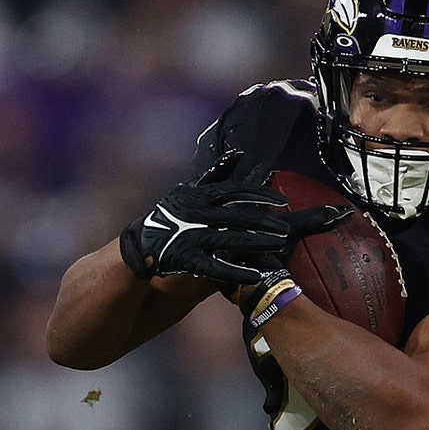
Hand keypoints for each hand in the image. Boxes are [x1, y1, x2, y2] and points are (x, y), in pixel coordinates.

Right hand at [119, 152, 348, 283]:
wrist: (140, 244)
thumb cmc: (173, 214)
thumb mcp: (191, 191)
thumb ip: (216, 176)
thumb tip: (238, 155)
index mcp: (199, 195)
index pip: (236, 191)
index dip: (262, 196)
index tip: (283, 202)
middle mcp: (195, 213)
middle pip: (239, 216)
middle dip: (266, 222)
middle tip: (287, 229)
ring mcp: (190, 236)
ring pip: (231, 240)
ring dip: (258, 243)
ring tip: (281, 246)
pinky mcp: (185, 259)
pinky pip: (216, 267)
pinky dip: (236, 271)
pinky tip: (256, 275)